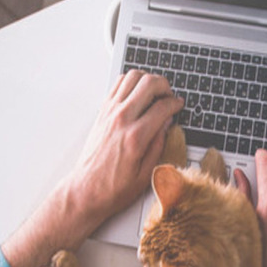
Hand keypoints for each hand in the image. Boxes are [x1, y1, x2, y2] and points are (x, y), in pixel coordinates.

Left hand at [65, 70, 183, 231]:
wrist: (87, 190)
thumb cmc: (114, 187)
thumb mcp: (146, 173)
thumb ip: (159, 145)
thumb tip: (167, 124)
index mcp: (136, 137)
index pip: (162, 107)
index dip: (175, 103)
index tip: (179, 105)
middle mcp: (122, 120)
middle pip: (148, 83)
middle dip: (164, 85)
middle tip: (169, 96)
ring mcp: (110, 113)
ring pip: (132, 77)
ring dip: (147, 80)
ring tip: (154, 92)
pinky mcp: (102, 112)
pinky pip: (118, 84)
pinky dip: (131, 83)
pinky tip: (137, 95)